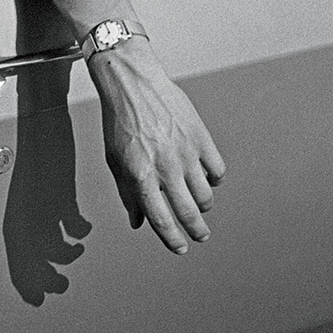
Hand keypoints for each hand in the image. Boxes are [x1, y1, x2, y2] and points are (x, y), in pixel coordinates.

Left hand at [84, 36, 225, 253]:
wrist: (133, 84)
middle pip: (188, 212)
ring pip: (205, 194)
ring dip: (203, 205)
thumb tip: (137, 222)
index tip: (180, 248)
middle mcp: (166, 168)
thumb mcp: (115, 161)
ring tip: (200, 205)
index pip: (161, 219)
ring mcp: (186, 153)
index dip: (172, 239)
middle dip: (196, 230)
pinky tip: (208, 178)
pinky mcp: (201, 137)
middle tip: (200, 235)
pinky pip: (217, 169)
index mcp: (142, 176)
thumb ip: (127, 194)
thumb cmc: (120, 122)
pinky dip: (214, 178)